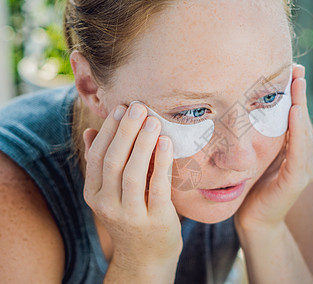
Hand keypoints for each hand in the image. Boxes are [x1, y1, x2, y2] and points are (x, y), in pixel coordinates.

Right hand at [82, 103, 181, 267]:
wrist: (145, 259)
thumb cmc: (131, 217)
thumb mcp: (110, 193)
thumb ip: (102, 164)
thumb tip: (92, 131)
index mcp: (93, 195)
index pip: (97, 157)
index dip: (109, 130)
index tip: (121, 108)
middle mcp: (107, 206)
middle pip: (113, 162)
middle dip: (125, 131)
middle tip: (138, 107)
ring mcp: (130, 216)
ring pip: (132, 173)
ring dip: (142, 143)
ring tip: (152, 120)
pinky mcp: (155, 221)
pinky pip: (157, 187)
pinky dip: (161, 162)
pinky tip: (166, 142)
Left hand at [234, 63, 312, 230]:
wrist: (254, 218)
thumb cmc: (254, 184)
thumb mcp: (261, 153)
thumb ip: (266, 135)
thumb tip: (253, 106)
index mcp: (298, 150)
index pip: (297, 116)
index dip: (296, 93)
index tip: (292, 69)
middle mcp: (306, 156)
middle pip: (303, 119)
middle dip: (300, 93)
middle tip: (296, 68)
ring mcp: (303, 169)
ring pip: (303, 131)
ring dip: (301, 106)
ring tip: (298, 83)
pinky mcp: (295, 181)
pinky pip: (297, 152)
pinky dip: (297, 131)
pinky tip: (294, 112)